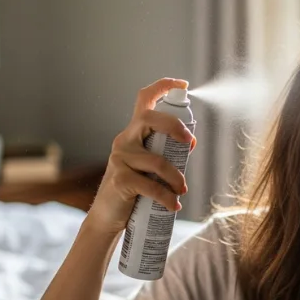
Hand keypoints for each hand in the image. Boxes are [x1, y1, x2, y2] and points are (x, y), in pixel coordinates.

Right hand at [86, 78, 196, 233]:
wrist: (109, 215)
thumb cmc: (136, 187)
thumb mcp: (149, 164)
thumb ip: (164, 150)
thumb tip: (190, 142)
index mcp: (134, 132)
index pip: (144, 100)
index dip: (162, 87)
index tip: (182, 84)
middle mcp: (124, 140)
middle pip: (148, 118)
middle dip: (173, 126)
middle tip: (190, 143)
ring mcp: (120, 159)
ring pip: (156, 160)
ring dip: (176, 177)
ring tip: (182, 190)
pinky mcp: (120, 180)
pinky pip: (151, 185)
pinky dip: (167, 197)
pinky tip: (174, 205)